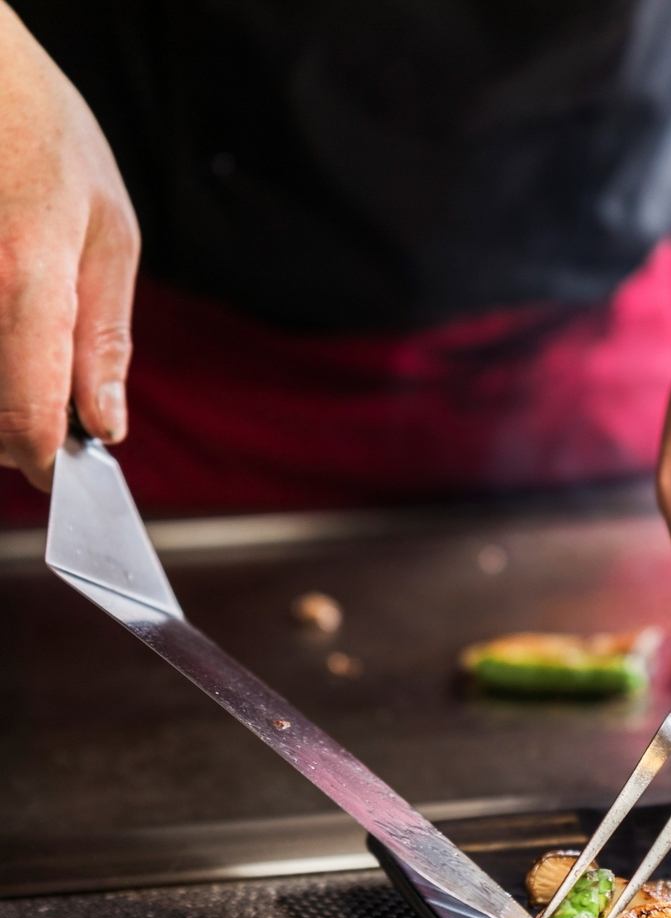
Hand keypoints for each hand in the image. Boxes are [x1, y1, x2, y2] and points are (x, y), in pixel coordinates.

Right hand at [0, 4, 138, 488]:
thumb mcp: (108, 230)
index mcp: (28, 266)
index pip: (27, 403)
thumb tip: (107, 425)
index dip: (42, 457)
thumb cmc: (44, 136)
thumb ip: (104, 337)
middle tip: (44, 422)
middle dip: (11, 434)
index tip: (59, 476)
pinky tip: (5, 336)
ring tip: (22, 379)